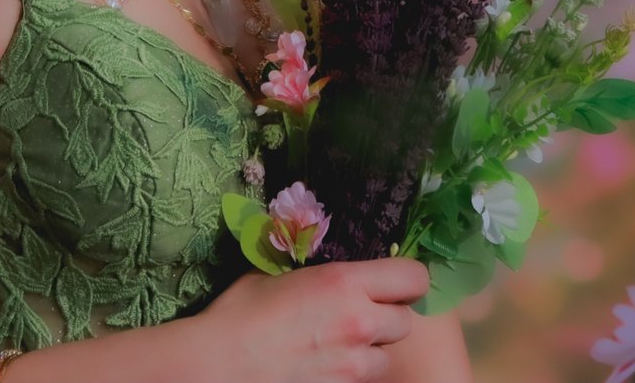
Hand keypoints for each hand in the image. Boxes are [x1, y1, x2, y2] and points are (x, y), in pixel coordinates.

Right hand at [194, 258, 429, 382]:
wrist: (220, 363)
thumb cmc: (240, 312)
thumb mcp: (276, 273)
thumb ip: (314, 270)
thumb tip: (326, 264)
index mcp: (344, 282)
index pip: (414, 277)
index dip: (406, 279)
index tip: (390, 281)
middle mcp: (359, 321)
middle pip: (406, 320)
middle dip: (388, 315)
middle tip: (363, 312)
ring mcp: (353, 363)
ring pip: (388, 355)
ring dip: (372, 348)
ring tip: (342, 342)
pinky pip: (363, 377)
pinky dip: (352, 369)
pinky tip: (327, 361)